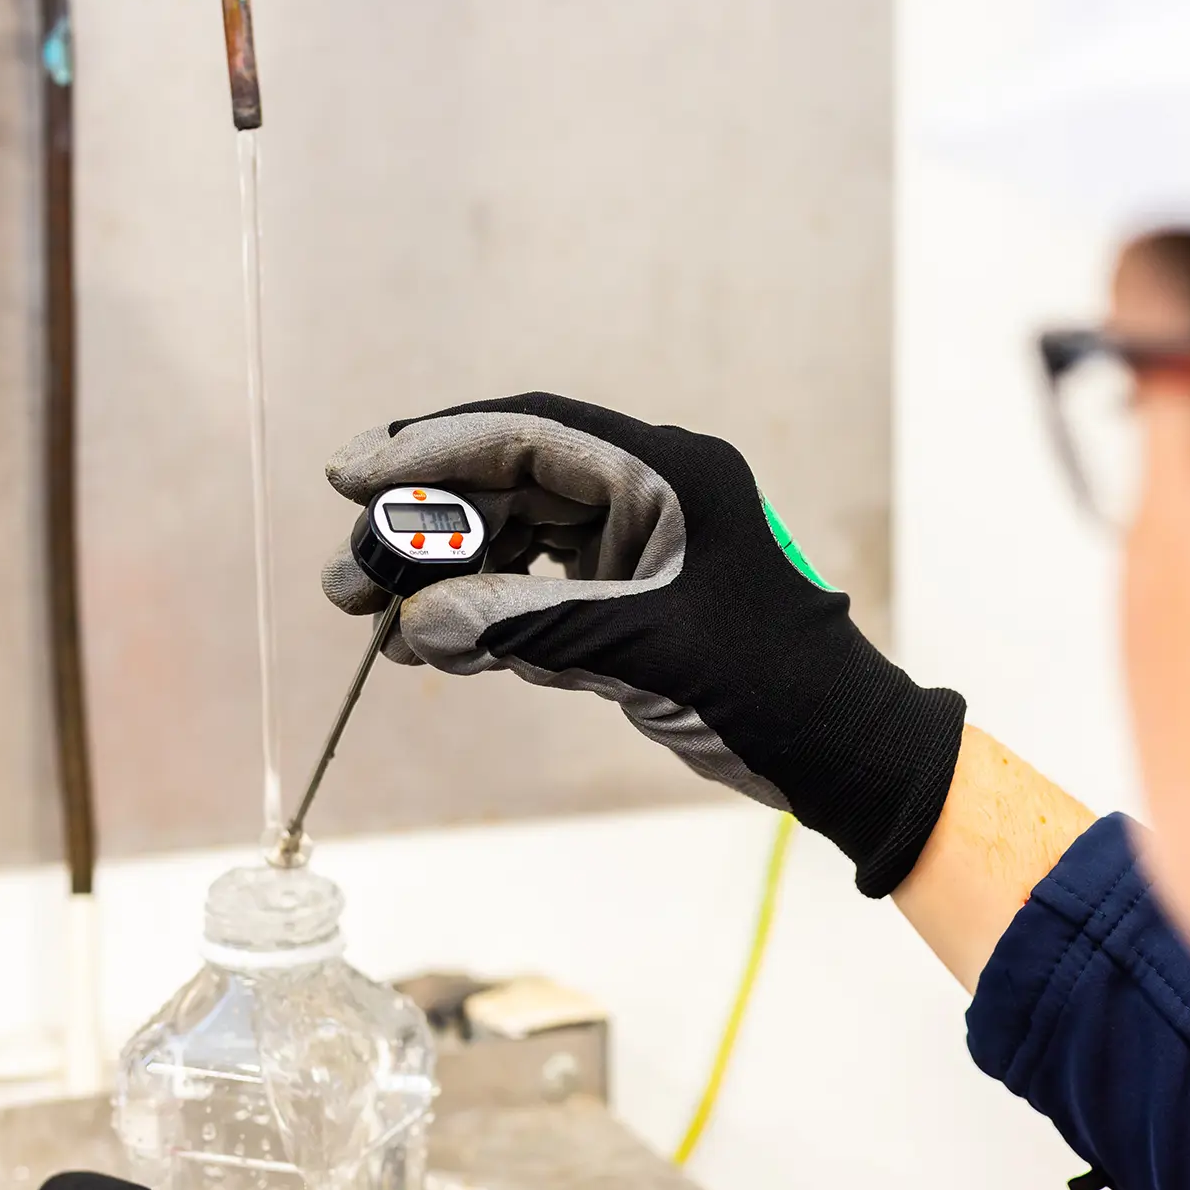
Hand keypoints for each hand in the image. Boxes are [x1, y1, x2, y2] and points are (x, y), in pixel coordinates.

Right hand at [322, 393, 966, 895]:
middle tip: (348, 575)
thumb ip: (530, 629)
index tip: (353, 472)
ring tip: (371, 620)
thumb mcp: (648, 651)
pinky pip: (532, 597)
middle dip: (424, 529)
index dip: (435, 447)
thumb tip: (419, 622)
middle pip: (509, 488)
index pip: (531, 435)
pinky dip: (478, 621)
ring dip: (441, 581)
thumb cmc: (775, 688)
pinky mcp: (626, 610)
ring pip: (512, 546)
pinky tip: (424, 648)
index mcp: (670, 473)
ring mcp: (636, 554)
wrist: (841, 755)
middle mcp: (648, 499)